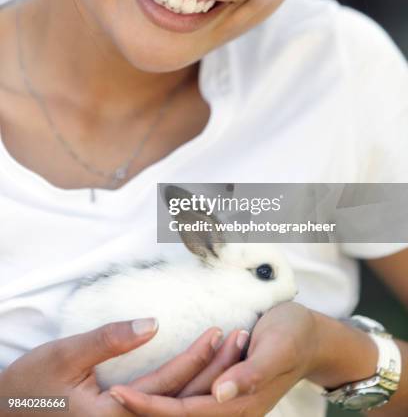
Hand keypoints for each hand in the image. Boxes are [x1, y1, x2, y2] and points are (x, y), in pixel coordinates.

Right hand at [0, 318, 228, 416]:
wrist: (6, 415)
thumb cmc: (30, 386)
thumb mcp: (64, 356)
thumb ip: (109, 340)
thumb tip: (153, 323)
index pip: (168, 385)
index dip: (197, 358)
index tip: (219, 333)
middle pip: (182, 401)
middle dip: (215, 371)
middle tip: (240, 340)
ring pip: (178, 408)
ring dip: (207, 381)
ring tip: (230, 351)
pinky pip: (164, 411)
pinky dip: (189, 394)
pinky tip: (206, 377)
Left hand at [109, 303, 319, 415]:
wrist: (313, 334)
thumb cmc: (294, 334)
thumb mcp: (277, 348)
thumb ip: (252, 374)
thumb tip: (221, 392)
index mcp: (242, 403)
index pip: (185, 412)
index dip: (151, 406)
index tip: (119, 394)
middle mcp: (233, 408)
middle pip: (180, 415)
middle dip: (144, 407)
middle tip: (108, 394)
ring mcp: (231, 400)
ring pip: (184, 407)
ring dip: (156, 400)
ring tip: (122, 389)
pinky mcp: (229, 389)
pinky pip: (194, 396)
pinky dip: (172, 391)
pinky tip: (155, 384)